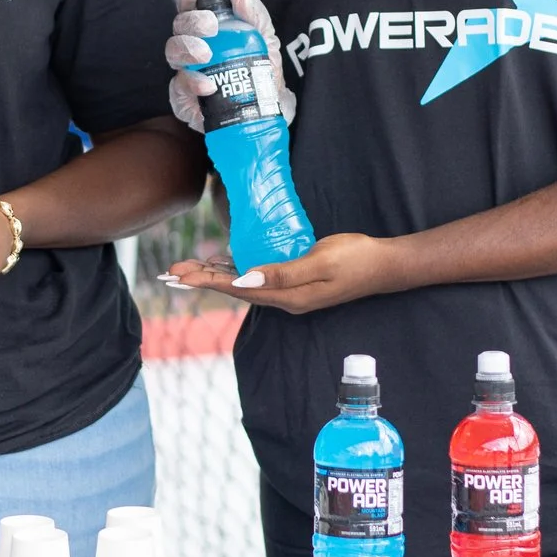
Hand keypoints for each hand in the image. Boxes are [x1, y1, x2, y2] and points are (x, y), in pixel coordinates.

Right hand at [164, 0, 294, 132]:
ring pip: (173, 54)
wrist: (271, 110)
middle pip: (178, 27)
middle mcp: (192, 48)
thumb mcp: (266, 39)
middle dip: (190, 22)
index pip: (190, 5)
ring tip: (205, 54)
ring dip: (186, 49)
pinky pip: (178, 90)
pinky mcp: (185, 101)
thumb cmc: (263, 70)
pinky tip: (207, 85)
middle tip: (210, 25)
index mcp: (208, 29)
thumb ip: (255, 15)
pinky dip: (191, 85)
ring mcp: (186, 73)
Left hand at [164, 233, 405, 314]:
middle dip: (202, 279)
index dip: (207, 281)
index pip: (239, 288)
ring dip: (215, 276)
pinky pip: (258, 278)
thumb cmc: (356, 258)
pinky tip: (224, 264)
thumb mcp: (320, 261)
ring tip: (187, 270)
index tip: (181, 275)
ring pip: (244, 284)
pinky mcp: (296, 283)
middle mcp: (286, 299)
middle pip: (235, 289)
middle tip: (170, 272)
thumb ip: (283, 272)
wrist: (386, 265)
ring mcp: (291, 292)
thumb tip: (246, 279)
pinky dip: (237, 270)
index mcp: (289, 296)